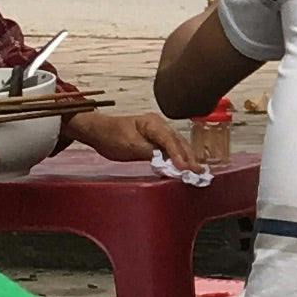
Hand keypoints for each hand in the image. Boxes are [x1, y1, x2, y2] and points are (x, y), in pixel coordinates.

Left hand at [65, 109, 192, 166]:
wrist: (97, 131)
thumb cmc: (111, 136)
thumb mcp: (129, 145)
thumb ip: (150, 152)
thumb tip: (167, 161)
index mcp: (153, 123)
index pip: (170, 141)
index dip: (179, 155)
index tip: (185, 169)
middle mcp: (160, 125)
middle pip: (179, 142)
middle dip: (189, 157)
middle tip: (199, 172)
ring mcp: (159, 131)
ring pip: (177, 145)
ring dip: (187, 158)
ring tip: (196, 171)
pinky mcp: (156, 139)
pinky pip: (171, 148)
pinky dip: (178, 157)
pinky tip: (184, 166)